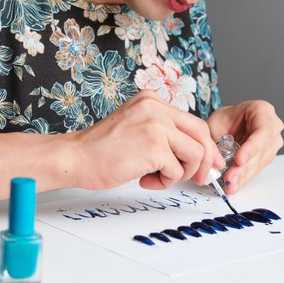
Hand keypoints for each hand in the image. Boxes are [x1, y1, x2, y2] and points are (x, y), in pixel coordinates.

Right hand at [69, 90, 224, 190]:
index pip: (193, 122)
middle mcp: (156, 108)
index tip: (207, 162)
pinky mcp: (154, 147)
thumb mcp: (137, 126)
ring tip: (158, 177)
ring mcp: (156, 126)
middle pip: (201, 134)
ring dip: (180, 173)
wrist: (76, 157)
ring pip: (194, 154)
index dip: (204, 145)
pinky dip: (164, 182)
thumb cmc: (102, 149)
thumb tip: (197, 153)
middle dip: (204, 160)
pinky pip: (176, 170)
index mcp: (152, 100)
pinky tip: (145, 180)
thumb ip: (163, 132)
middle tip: (196, 177)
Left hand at [207, 100, 283, 193]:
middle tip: (230, 178)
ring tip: (229, 185)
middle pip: (262, 150)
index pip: (263, 131)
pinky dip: (243, 178)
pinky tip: (233, 185)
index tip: (239, 160)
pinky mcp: (267, 157)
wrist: (228, 123)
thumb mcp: (217, 122)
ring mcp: (272, 143)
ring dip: (243, 176)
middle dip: (244, 167)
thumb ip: (217, 139)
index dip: (252, 147)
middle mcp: (273, 127)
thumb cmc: (225, 119)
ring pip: (259, 163)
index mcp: (263, 111)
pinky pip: (256, 169)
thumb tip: (216, 161)